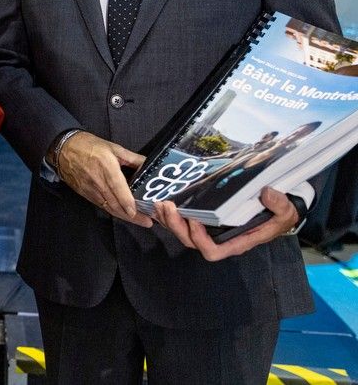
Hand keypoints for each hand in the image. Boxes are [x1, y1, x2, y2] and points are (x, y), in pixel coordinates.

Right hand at [57, 131, 152, 226]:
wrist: (64, 149)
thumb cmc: (88, 146)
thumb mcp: (113, 147)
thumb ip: (132, 158)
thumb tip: (147, 164)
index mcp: (107, 167)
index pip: (118, 189)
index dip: (128, 202)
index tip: (138, 211)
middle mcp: (98, 181)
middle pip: (115, 203)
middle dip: (132, 216)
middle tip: (147, 222)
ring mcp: (91, 189)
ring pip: (109, 207)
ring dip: (123, 216)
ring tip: (138, 221)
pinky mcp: (86, 194)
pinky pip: (101, 205)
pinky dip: (113, 211)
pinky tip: (121, 214)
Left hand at [153, 186, 300, 260]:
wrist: (276, 209)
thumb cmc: (278, 214)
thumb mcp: (286, 211)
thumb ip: (279, 205)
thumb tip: (267, 194)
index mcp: (236, 242)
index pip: (212, 251)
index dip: (200, 239)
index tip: (195, 220)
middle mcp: (219, 239)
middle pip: (190, 242)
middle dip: (176, 226)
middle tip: (167, 206)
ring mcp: (209, 231)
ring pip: (182, 233)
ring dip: (168, 220)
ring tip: (159, 203)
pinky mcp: (203, 220)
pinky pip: (181, 222)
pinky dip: (168, 215)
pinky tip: (160, 202)